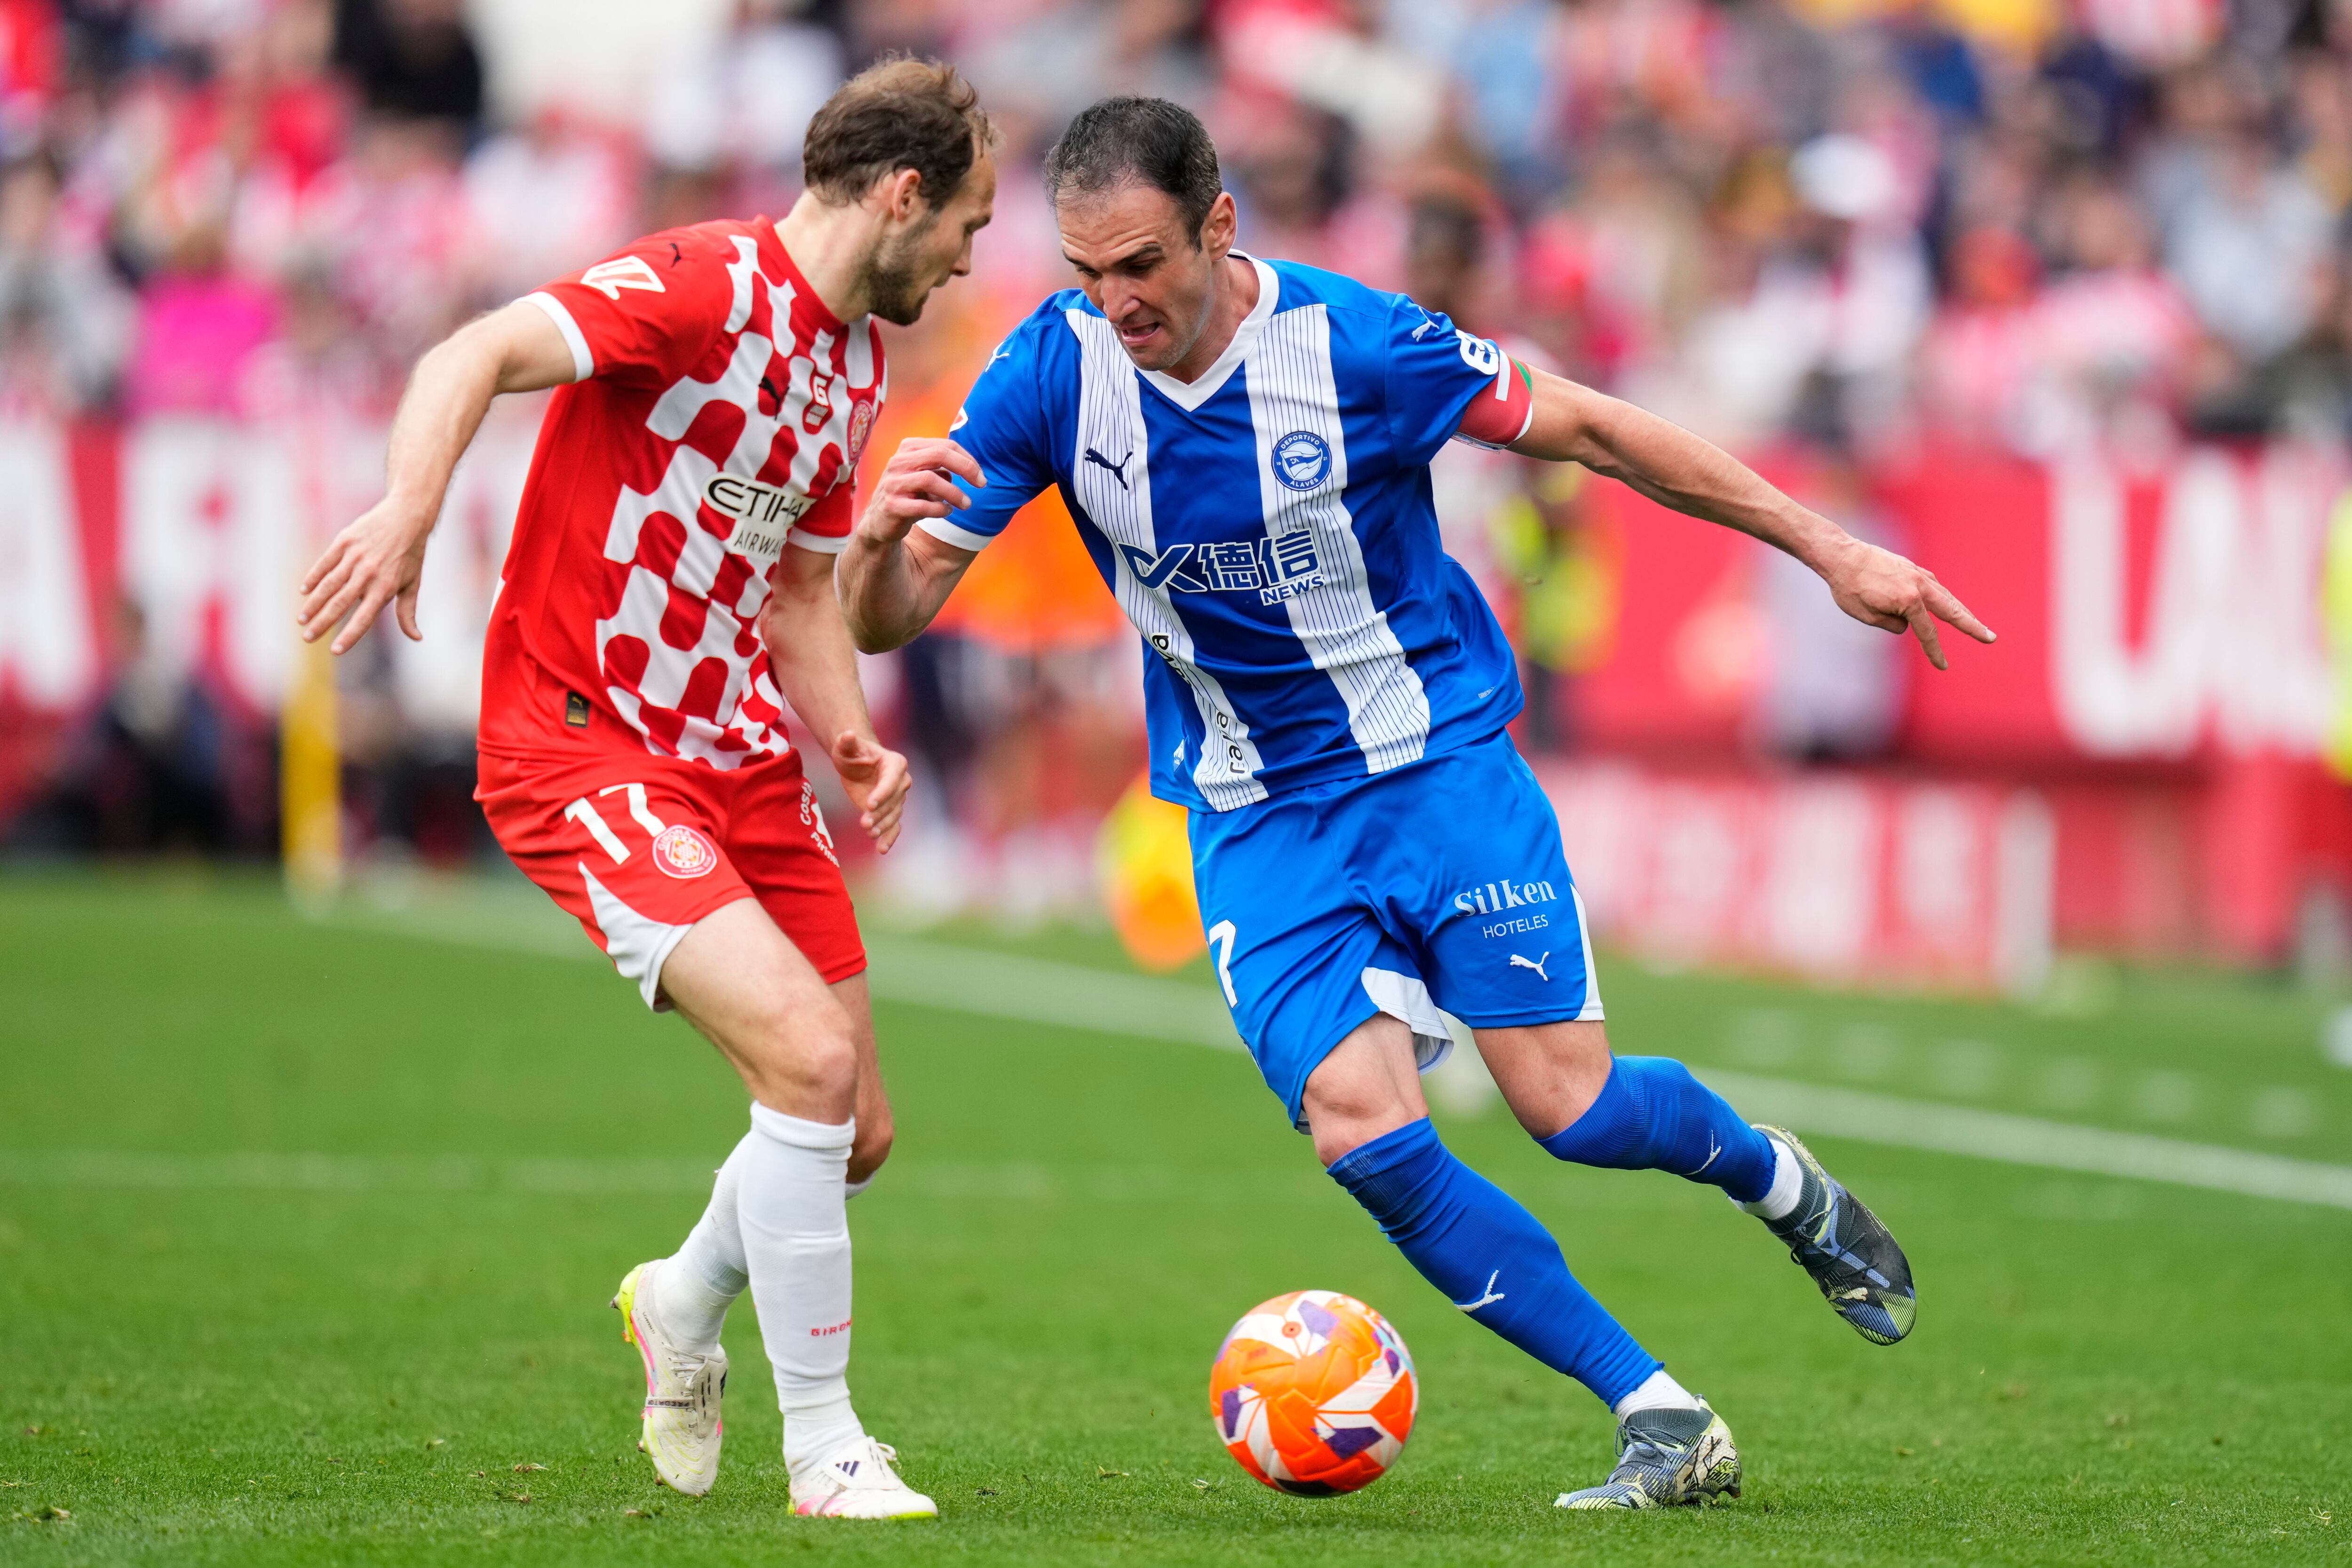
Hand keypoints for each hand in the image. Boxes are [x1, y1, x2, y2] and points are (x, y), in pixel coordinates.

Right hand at [297, 496, 433, 653]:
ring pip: (329, 585)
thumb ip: (407, 612)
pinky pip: (325, 562)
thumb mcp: (413, 584)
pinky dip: (313, 577)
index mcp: (385, 587)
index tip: (335, 651)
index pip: (364, 618)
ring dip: (313, 604)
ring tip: (302, 619)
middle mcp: (368, 574)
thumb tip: (416, 638)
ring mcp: (355, 556)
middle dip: (322, 623)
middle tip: (307, 638)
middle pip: (340, 603)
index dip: (350, 635)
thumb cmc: (410, 555)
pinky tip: (304, 590)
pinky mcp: (345, 541)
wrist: (407, 516)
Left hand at [829, 729, 910, 852]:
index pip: (891, 780)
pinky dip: (889, 838)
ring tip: (870, 833)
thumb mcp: (846, 747)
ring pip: (893, 815)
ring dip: (883, 826)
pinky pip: (894, 827)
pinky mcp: (890, 812)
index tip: (869, 804)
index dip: (882, 793)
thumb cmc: (852, 753)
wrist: (856, 765)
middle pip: (893, 801)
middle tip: (865, 823)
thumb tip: (847, 734)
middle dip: (880, 813)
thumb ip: (846, 742)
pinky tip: (881, 849)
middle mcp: (901, 782)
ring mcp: (897, 798)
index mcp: (895, 763)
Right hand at [854, 437, 984, 545]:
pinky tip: (946, 511)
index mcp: (908, 449)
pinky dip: (940, 509)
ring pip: (930, 480)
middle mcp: (898, 462)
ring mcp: (893, 483)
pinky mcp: (892, 506)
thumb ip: (943, 466)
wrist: (880, 521)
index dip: (968, 459)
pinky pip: (923, 505)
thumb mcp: (925, 475)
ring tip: (967, 504)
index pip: (945, 446)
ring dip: (955, 493)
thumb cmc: (909, 495)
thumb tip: (971, 468)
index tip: (981, 476)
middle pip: (938, 455)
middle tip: (982, 484)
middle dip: (966, 468)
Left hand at [1815, 535, 1994, 670]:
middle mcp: (1919, 585)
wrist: (1842, 556)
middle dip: (1972, 626)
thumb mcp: (1867, 615)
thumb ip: (1892, 625)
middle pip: (1953, 610)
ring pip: (1946, 596)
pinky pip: (1933, 585)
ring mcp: (1918, 574)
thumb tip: (1908, 625)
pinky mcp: (1912, 568)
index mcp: (1909, 601)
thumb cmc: (1849, 588)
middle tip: (1991, 638)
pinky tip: (1945, 603)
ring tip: (1976, 624)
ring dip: (1962, 611)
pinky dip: (1942, 596)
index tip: (1943, 666)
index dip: (1935, 651)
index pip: (1928, 633)